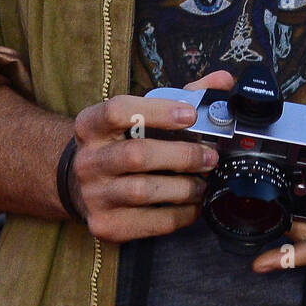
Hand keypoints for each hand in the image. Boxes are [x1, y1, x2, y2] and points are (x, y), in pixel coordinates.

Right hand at [69, 70, 234, 242]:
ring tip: (203, 184)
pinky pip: (149, 222)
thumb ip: (183, 95)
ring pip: (143, 191)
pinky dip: (179, 215)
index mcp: (91, 125)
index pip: (118, 111)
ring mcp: (94, 195)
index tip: (191, 115)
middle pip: (136, 155)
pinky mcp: (105, 225)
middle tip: (210, 157)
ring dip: (183, 187)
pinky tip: (192, 206)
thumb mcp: (141, 114)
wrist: (82, 184)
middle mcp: (88, 160)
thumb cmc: (122, 142)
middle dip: (181, 156)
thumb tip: (223, 81)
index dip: (158, 112)